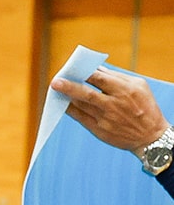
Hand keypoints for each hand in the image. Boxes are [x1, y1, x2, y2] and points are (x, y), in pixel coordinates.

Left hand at [52, 68, 169, 150]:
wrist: (150, 136)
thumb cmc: (145, 106)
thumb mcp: (138, 87)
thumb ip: (117, 77)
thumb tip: (96, 69)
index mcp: (125, 90)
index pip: (101, 79)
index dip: (85, 73)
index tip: (72, 68)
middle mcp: (114, 105)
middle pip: (87, 94)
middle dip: (70, 87)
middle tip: (55, 82)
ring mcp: (105, 118)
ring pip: (81, 106)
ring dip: (67, 97)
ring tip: (57, 90)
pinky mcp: (99, 130)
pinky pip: (80, 118)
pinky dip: (70, 110)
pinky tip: (63, 104)